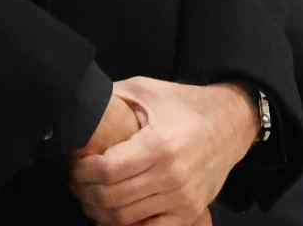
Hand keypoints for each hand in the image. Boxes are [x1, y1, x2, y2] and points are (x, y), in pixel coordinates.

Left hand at [69, 78, 256, 225]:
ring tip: (88, 195)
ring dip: (99, 211)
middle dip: (85, 192)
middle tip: (74, 181)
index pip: (109, 169)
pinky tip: (112, 213)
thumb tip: (81, 110)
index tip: (73, 164)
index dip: (83, 171)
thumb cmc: (184, 105)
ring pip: (127, 219)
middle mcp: (172, 176)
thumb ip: (113, 98)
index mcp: (160, 143)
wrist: (228, 124)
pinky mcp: (189, 212)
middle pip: (113, 198)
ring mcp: (183, 198)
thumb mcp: (146, 89)